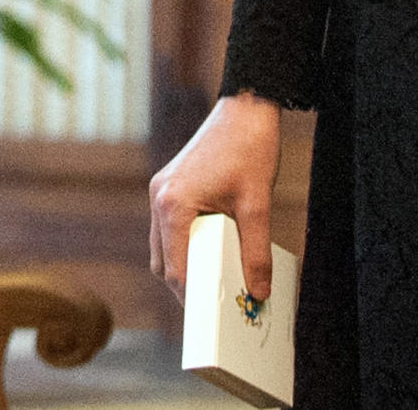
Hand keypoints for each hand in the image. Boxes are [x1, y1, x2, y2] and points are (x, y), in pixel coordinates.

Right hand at [149, 92, 282, 305]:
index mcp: (173, 204)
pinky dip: (187, 241)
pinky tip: (213, 245)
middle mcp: (160, 197)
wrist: (248, 103)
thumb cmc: (251, 146)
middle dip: (189, 283)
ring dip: (187, 262)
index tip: (215, 313)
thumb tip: (257, 292)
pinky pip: (171, 226)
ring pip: (164, 246)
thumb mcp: (258, 204)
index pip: (177, 269)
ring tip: (217, 274)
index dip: (195, 296)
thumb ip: (256, 251)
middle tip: (217, 298)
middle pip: (165, 262)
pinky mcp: (170, 184)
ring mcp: (162, 189)